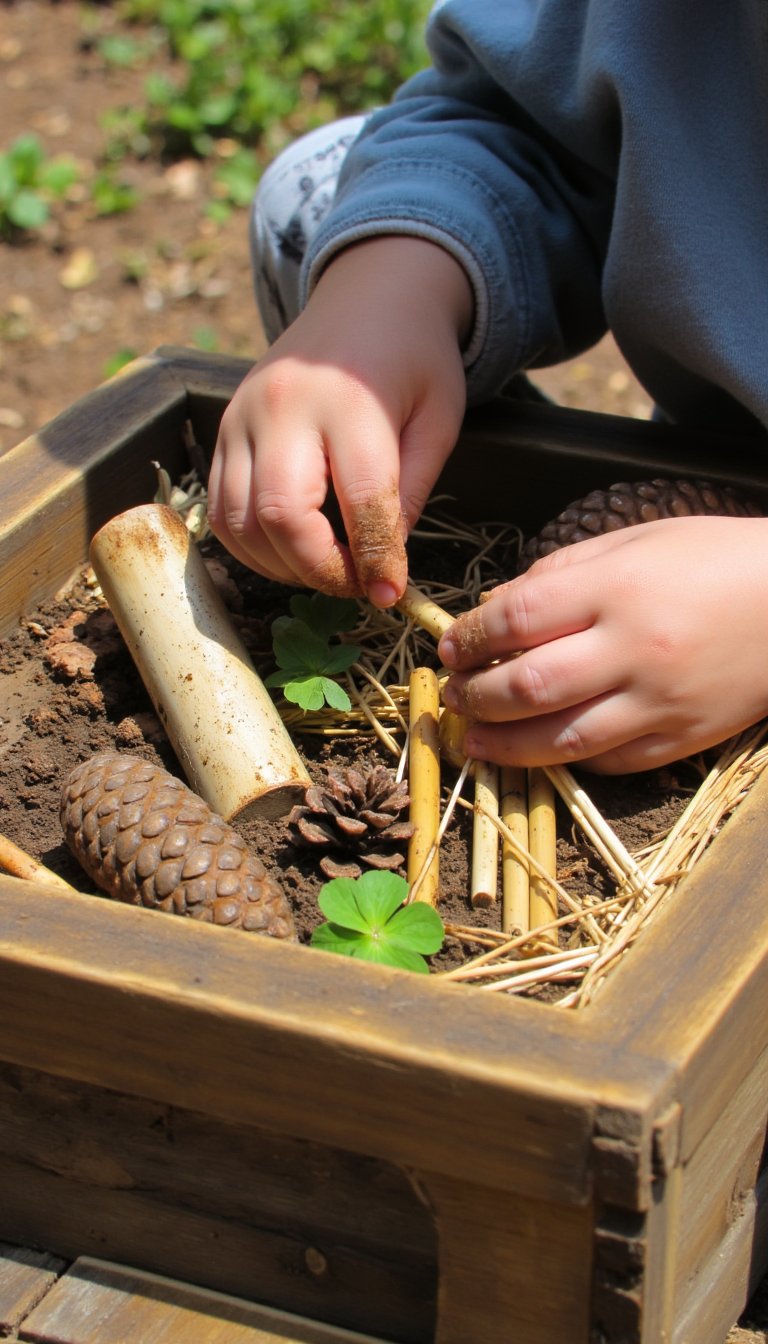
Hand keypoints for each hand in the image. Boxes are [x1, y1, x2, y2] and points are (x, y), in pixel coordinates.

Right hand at [207, 236, 471, 604]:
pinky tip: (289, 552)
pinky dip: (251, 547)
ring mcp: (242, 417)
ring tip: (325, 570)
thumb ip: (411, 489)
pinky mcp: (223, 430)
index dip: (375, 560)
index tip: (390, 593)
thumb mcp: (438, 418)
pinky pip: (220, 510)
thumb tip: (383, 565)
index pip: (359, 501)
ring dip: (282, 566)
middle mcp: (283, 406)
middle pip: (282, 517)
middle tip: (356, 584)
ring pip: (240, 522)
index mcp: (349, 400)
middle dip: (320, 571)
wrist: (366, 296)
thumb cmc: (413, 358)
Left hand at [438, 515, 767, 771]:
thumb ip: (561, 571)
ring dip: (505, 744)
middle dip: (477, 696)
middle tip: (454, 696)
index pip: (518, 620)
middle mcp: (634, 649)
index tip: (450, 648)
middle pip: (529, 686)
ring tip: (474, 740)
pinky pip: (608, 762)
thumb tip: (497, 608)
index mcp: (617, 589)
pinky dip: (565, 760)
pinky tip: (540, 750)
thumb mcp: (635, 540)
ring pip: (561, 738)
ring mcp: (658, 701)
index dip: (471, 639)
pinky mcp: (680, 738)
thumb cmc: (714, 558)